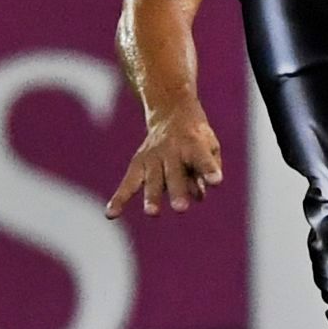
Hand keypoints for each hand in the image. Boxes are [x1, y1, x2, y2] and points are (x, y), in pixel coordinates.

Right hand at [105, 103, 223, 217]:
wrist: (171, 114)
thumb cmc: (197, 138)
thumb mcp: (210, 147)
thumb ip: (208, 169)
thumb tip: (199, 195)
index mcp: (193, 143)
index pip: (202, 158)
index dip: (209, 169)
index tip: (216, 181)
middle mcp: (171, 150)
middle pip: (175, 173)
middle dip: (178, 190)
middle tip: (181, 208)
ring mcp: (152, 157)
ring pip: (152, 179)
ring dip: (152, 196)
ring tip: (152, 213)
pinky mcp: (137, 164)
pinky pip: (128, 183)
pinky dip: (119, 198)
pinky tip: (111, 214)